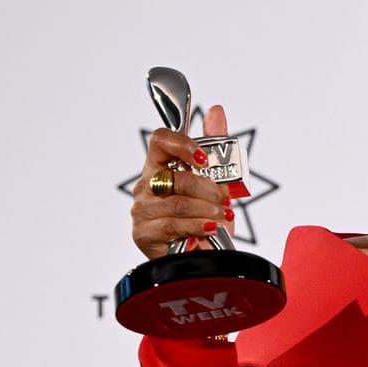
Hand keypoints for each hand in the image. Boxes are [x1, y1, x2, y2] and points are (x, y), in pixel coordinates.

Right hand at [131, 105, 234, 258]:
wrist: (207, 256)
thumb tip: (217, 111)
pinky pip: (174, 224)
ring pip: (179, 202)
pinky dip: (199, 225)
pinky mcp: (143, 233)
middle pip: (178, 177)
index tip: (204, 159)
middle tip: (225, 200)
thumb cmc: (208, 217)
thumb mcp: (218, 180)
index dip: (182, 145)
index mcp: (160, 167)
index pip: (160, 141)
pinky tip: (210, 228)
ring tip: (221, 216)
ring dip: (209, 210)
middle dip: (210, 190)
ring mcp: (142, 210)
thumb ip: (216, 146)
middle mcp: (146, 186)